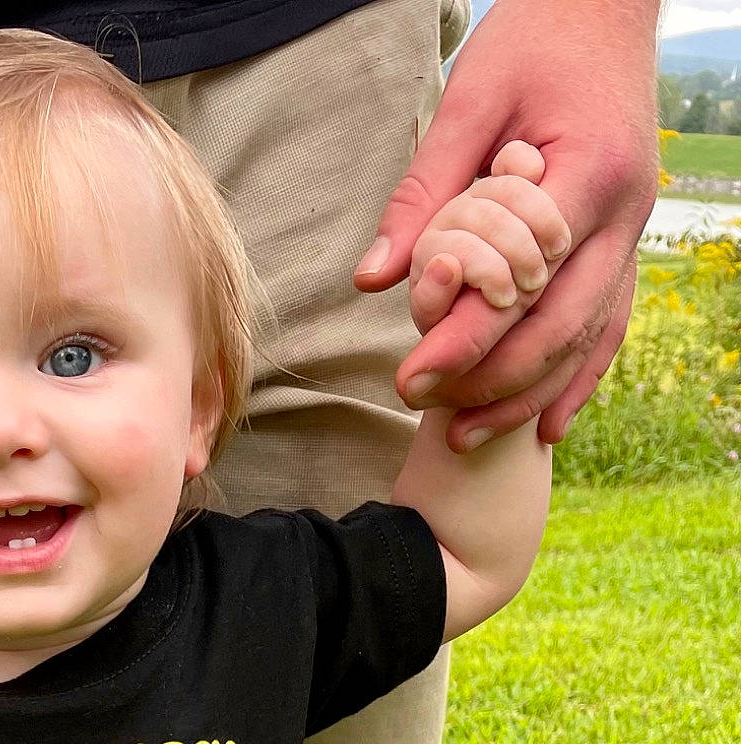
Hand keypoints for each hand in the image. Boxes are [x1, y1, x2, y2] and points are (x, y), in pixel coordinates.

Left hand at [354, 0, 657, 448]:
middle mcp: (623, 214)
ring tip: (467, 437)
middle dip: (492, 381)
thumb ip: (424, 192)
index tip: (409, 379)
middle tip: (428, 416)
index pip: (521, 283)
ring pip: (587, 337)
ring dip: (529, 395)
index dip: (465, 339)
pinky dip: (577, 377)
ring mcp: (633, 231)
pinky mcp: (625, 239)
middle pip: (559, 326)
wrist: (604, 3)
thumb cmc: (533, 40)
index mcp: (586, 175)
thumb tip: (372, 278)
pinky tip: (543, 425)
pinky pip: (607, 323)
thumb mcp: (469, 102)